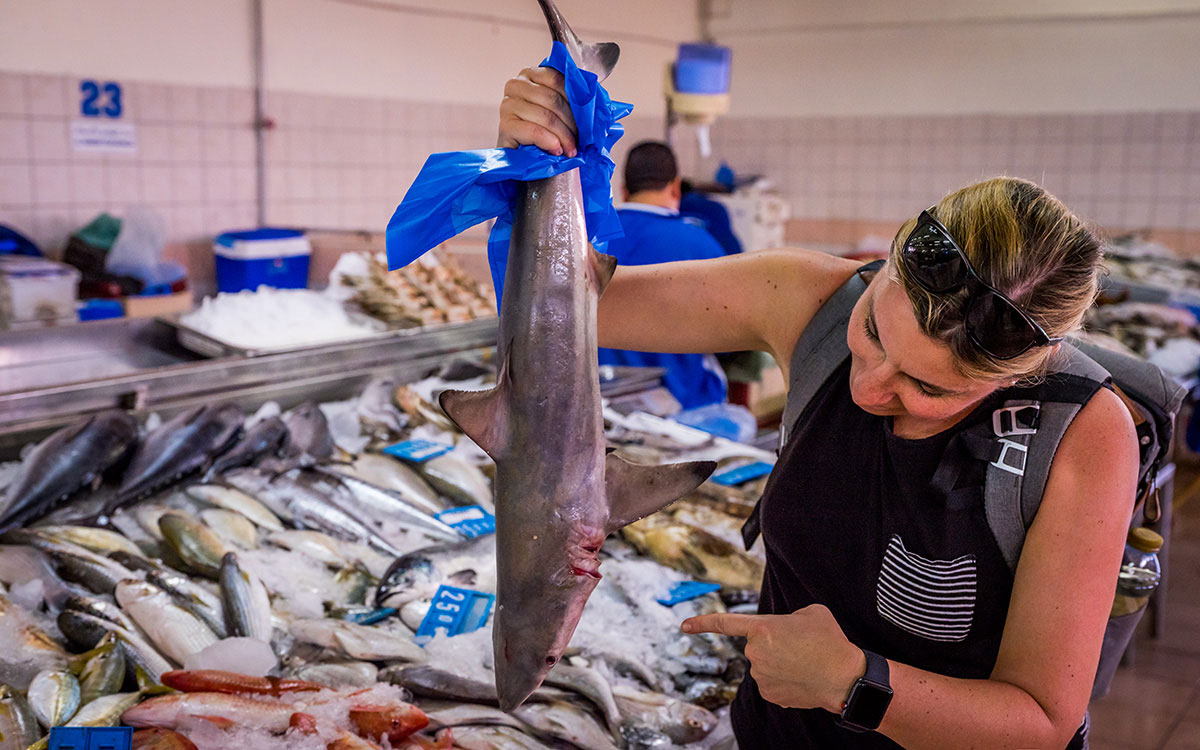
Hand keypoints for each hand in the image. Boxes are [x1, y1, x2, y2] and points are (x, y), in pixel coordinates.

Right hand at [498, 66, 577, 156]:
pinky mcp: (505, 126)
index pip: (557, 78)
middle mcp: (515, 84)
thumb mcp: (558, 110)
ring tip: (570, 149)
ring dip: (563, 136)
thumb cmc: (544, 131)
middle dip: (571, 122)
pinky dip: (550, 142)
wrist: (523, 158)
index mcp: (530, 74)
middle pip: (552, 99)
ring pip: (546, 116)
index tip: (585, 118)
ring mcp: (507, 105)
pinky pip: (534, 131)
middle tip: (580, 140)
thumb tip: (592, 94)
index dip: (574, 100)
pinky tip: (557, 150)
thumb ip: (570, 98)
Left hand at [682, 604, 866, 712]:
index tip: (684, 625)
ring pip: (765, 665)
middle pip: (758, 646)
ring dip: (779, 663)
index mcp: (762, 628)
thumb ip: (788, 617)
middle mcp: (756, 653)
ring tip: (805, 662)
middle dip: (773, 645)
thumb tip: (783, 630)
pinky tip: (801, 678)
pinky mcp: (769, 694)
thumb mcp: (811, 613)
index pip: (726, 624)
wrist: (844, 677)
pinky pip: (771, 683)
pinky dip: (784, 680)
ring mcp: (761, 676)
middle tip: (799, 646)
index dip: (703, 623)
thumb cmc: (829, 641)